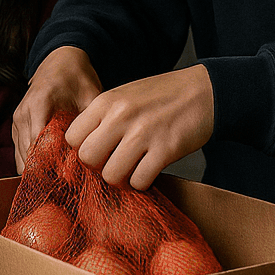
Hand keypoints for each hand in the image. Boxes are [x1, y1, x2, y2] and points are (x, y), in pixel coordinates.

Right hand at [12, 47, 101, 173]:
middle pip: (27, 156)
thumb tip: (95, 154)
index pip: (38, 144)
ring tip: (62, 183)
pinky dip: (34, 164)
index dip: (52, 166)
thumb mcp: (91, 96)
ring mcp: (17, 121)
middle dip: (46, 174)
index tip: (70, 180)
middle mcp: (23, 114)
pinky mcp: (17, 127)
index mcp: (39, 104)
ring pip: (21, 159)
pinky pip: (22, 153)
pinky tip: (53, 171)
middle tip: (68, 187)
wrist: (60, 61)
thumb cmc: (77, 77)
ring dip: (39, 171)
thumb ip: (91, 123)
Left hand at [65, 64, 214, 189]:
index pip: (71, 137)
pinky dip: (142, 182)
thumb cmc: (161, 96)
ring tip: (131, 170)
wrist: (203, 91)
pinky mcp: (165, 150)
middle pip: (87, 158)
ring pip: (111, 174)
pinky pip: (140, 180)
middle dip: (98, 167)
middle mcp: (120, 117)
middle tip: (113, 163)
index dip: (82, 149)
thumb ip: (102, 118)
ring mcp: (143, 134)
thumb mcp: (124, 96)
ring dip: (121, 179)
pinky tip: (148, 171)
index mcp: (106, 102)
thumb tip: (82, 148)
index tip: (97, 151)